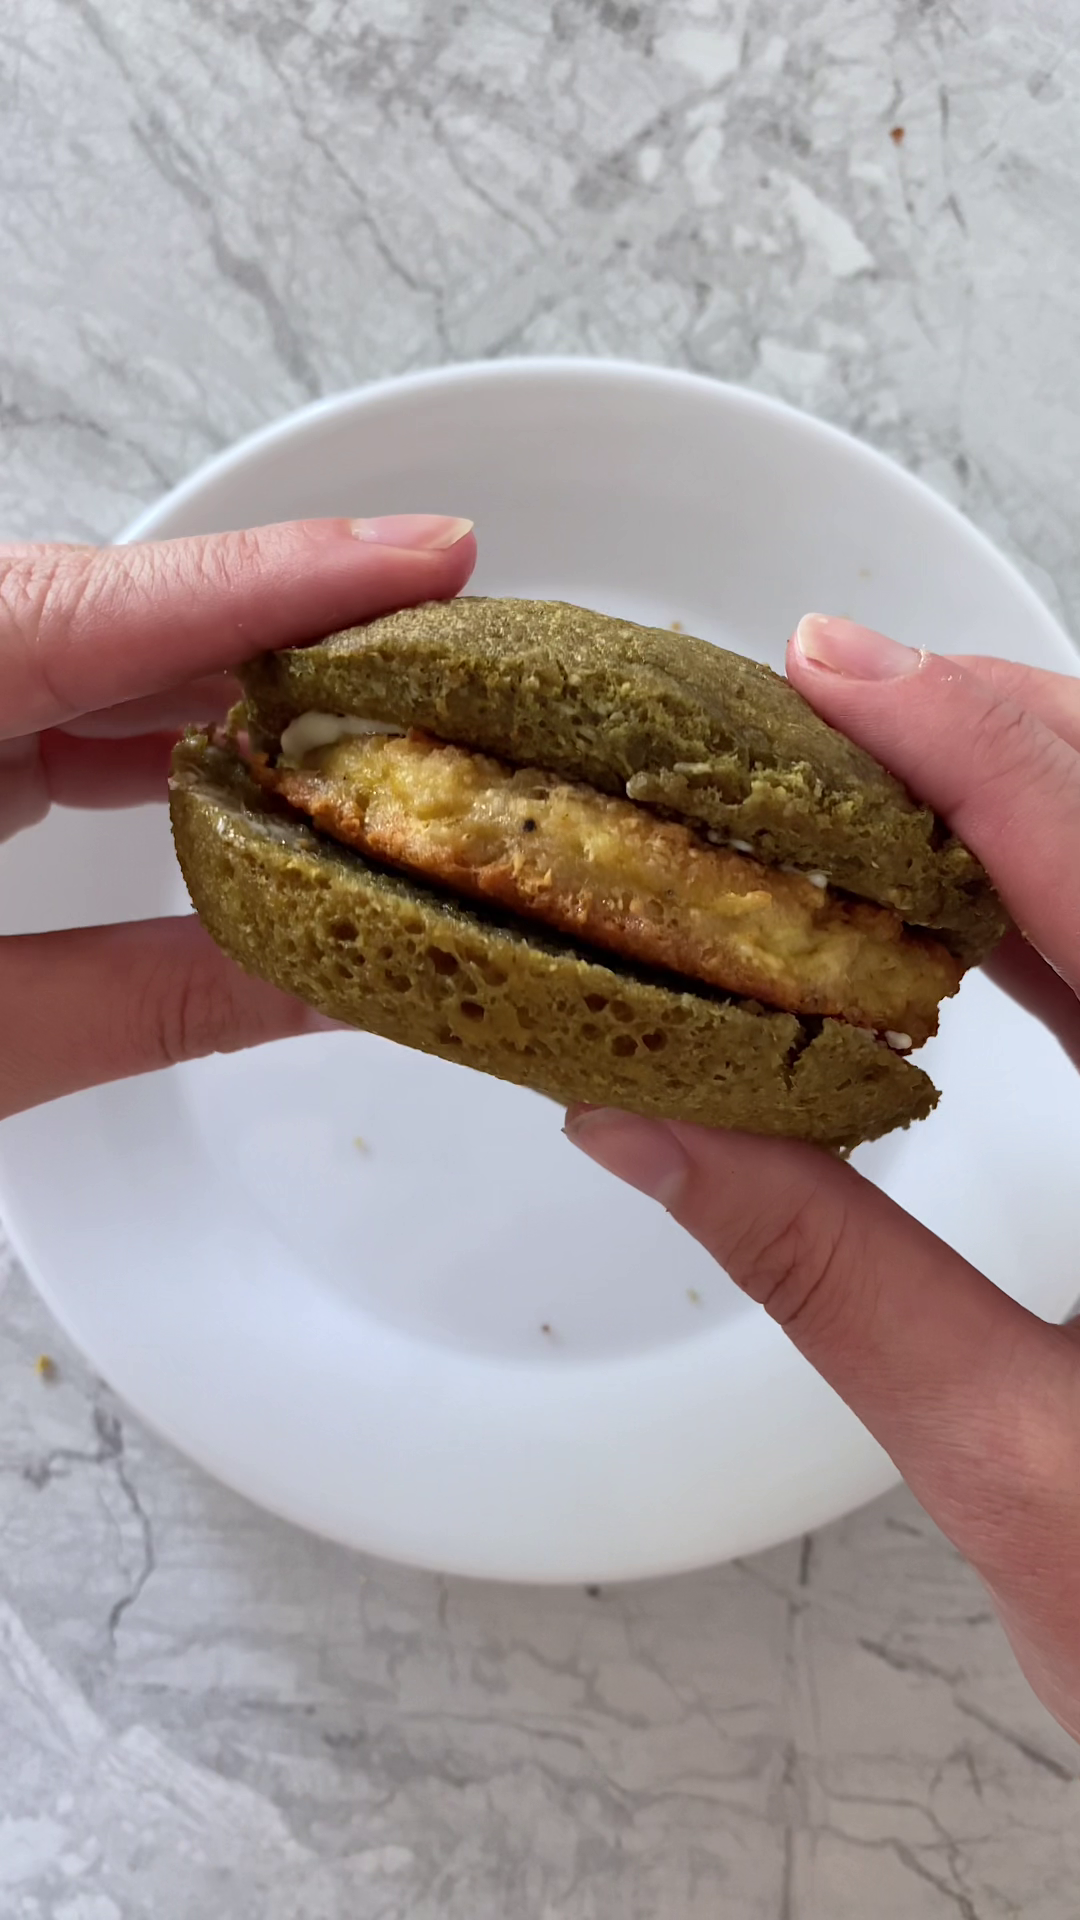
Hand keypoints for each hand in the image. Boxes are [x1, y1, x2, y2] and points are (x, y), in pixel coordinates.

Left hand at [0, 514, 474, 1118]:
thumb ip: (145, 1002)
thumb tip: (332, 983)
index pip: (99, 609)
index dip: (282, 579)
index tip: (436, 555)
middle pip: (97, 611)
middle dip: (271, 632)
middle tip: (443, 654)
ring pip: (66, 648)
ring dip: (208, 685)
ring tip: (366, 720)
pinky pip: (28, 692)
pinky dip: (127, 725)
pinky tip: (218, 764)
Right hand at [566, 615, 1079, 1741]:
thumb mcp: (1020, 1475)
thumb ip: (827, 1273)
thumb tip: (645, 1116)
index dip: (957, 736)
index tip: (820, 669)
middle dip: (985, 731)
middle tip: (814, 707)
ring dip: (1020, 801)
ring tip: (860, 775)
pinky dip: (1063, 903)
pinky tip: (962, 902)